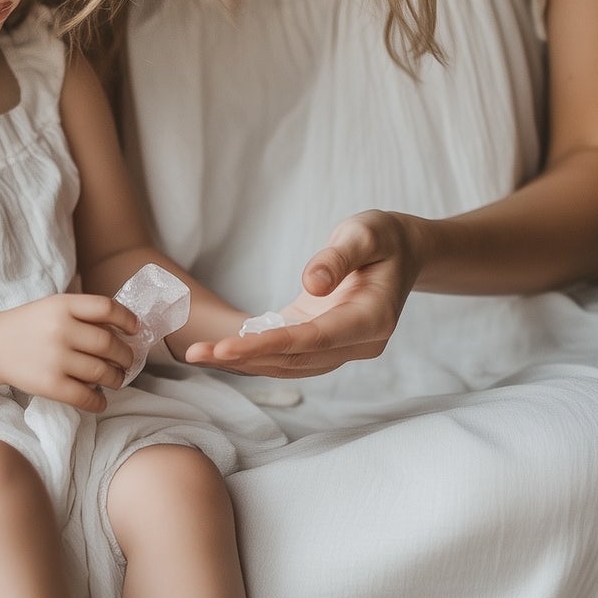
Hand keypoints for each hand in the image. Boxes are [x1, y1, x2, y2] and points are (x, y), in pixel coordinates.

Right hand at [0, 294, 140, 411]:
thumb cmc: (29, 326)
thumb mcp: (53, 306)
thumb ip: (83, 313)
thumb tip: (124, 329)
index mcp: (63, 305)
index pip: (107, 308)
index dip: (127, 319)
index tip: (135, 329)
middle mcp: (60, 329)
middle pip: (109, 344)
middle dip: (125, 356)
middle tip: (127, 361)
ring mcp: (55, 358)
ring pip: (102, 372)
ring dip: (116, 378)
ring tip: (116, 379)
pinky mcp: (49, 385)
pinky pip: (85, 396)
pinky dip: (99, 401)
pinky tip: (100, 400)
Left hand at [185, 211, 422, 378]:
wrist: (402, 251)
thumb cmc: (383, 237)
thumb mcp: (365, 233)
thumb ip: (339, 257)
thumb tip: (312, 283)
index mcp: (373, 319)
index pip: (315, 339)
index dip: (270, 346)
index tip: (228, 346)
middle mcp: (359, 343)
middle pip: (296, 359)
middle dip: (245, 359)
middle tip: (195, 353)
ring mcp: (342, 347)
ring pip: (289, 364)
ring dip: (243, 363)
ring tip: (197, 355)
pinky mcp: (323, 340)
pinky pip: (287, 354)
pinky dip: (254, 354)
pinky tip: (219, 350)